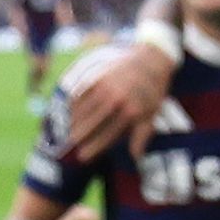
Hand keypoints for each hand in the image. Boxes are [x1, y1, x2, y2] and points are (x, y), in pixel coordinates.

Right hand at [60, 31, 177, 162]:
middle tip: (70, 146)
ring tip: (68, 132)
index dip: (94, 147)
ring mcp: (106, 87)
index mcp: (131, 112)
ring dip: (74, 122)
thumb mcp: (151, 115)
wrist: (150, 61)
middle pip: (91, 123)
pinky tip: (69, 113)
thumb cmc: (151, 93)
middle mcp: (116, 100)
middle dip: (79, 136)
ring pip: (83, 109)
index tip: (83, 157)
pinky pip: (81, 93)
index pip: (107, 135)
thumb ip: (142, 137)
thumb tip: (137, 158)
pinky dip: (73, 105)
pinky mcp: (98, 76)